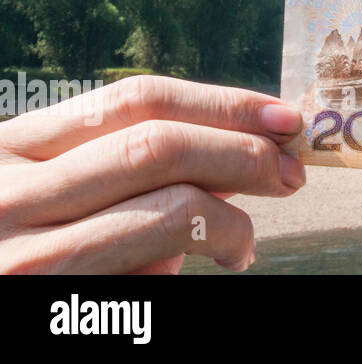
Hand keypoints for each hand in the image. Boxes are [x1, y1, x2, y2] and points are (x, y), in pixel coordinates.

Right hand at [0, 75, 304, 273]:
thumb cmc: (38, 263)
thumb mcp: (71, 199)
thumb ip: (145, 171)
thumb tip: (248, 141)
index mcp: (12, 149)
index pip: (137, 100)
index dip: (223, 103)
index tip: (284, 117)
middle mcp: (6, 193)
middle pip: (159, 145)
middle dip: (244, 151)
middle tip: (291, 173)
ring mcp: (18, 253)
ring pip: (169, 205)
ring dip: (233, 218)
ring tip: (245, 242)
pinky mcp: (43, 303)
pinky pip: (155, 266)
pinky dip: (206, 253)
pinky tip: (224, 261)